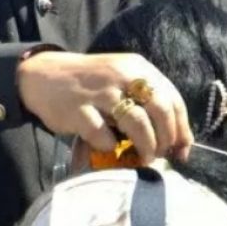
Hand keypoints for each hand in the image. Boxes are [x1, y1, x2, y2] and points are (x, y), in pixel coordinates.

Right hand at [17, 52, 192, 163]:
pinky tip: (108, 146)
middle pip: (160, 110)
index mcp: (138, 67)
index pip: (173, 99)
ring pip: (137, 123)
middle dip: (166, 139)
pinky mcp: (78, 110)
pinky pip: (103, 135)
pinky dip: (110, 146)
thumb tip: (182, 145)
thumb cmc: (91, 84)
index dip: (182, 129)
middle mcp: (122, 75)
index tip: (180, 151)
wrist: (44, 75)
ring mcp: (100, 92)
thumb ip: (149, 103)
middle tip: (159, 154)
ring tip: (144, 158)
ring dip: (146, 146)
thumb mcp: (122, 81)